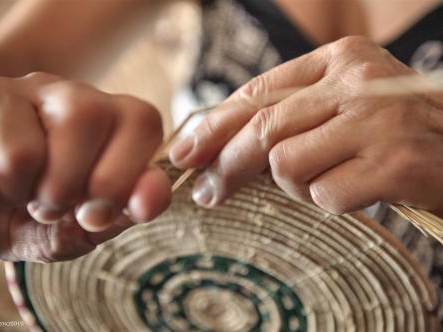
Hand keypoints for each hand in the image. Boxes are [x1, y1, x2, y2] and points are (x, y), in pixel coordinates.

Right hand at [0, 72, 170, 260]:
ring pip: (22, 151)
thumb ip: (124, 209)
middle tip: (47, 205)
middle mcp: (57, 92)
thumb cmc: (36, 218)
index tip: (97, 213)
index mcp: (103, 116)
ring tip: (10, 194)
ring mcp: (3, 94)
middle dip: (66, 188)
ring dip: (15, 195)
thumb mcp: (85, 225)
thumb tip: (155, 197)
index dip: (126, 175)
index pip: (141, 119)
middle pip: (85, 116)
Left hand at [170, 36, 442, 216]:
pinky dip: (331, 202)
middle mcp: (358, 81)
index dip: (213, 125)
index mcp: (340, 58)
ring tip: (330, 180)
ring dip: (296, 186)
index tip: (185, 152)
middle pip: (262, 128)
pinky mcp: (395, 163)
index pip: (257, 92)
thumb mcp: (343, 106)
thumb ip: (291, 115)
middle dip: (225, 166)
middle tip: (208, 193)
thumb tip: (218, 145)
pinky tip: (359, 192)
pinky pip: (324, 194)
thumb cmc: (394, 133)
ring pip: (286, 164)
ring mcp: (377, 120)